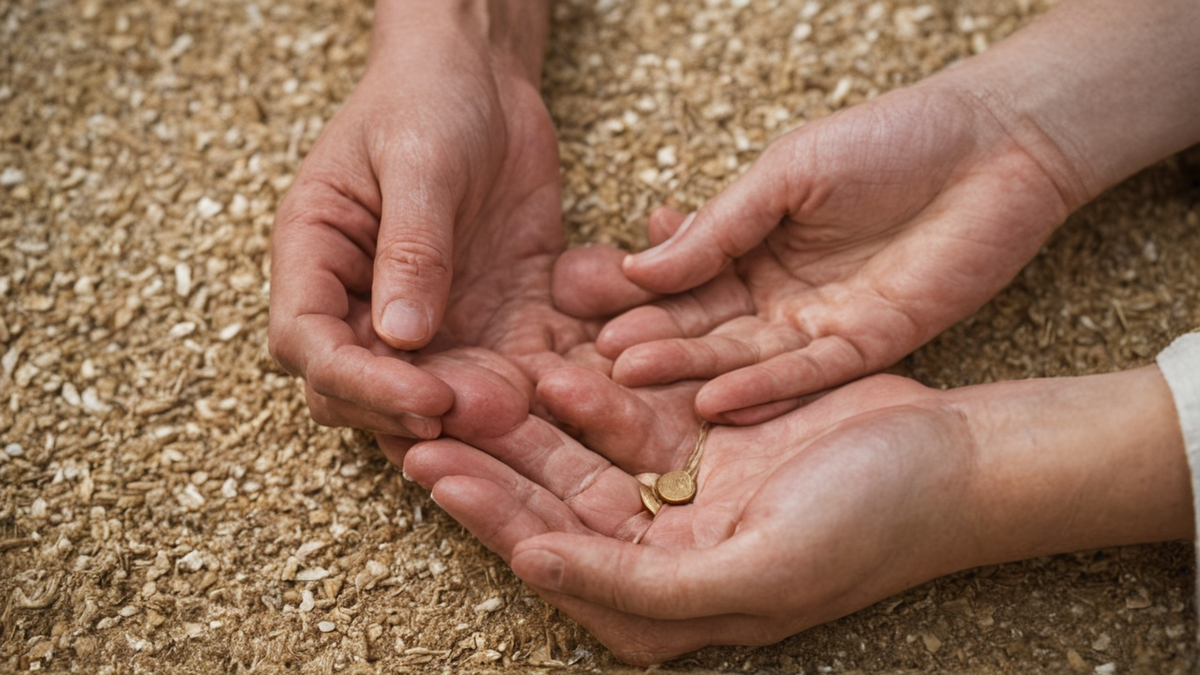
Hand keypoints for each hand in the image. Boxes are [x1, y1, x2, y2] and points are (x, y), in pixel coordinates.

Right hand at [269, 3, 599, 438]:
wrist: (482, 78)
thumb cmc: (427, 97)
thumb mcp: (417, 159)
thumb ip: (410, 246)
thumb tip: (400, 337)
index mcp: (316, 258)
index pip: (312, 348)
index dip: (363, 387)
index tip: (426, 399)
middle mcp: (361, 303)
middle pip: (367, 393)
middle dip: (422, 415)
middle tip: (490, 414)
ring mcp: (425, 320)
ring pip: (436, 397)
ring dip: (478, 415)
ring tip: (529, 408)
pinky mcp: (486, 321)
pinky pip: (504, 369)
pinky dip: (531, 387)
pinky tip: (567, 385)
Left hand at [403, 365, 1188, 664]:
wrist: (959, 460)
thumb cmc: (873, 526)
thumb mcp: (759, 571)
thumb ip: (640, 587)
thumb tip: (535, 567)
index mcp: (666, 607)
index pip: (553, 557)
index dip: (490, 514)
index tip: (430, 466)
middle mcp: (663, 554)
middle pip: (552, 505)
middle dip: (489, 463)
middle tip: (421, 417)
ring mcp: (682, 493)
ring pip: (581, 455)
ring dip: (528, 423)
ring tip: (471, 383)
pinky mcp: (702, 440)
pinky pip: (629, 413)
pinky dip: (592, 391)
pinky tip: (555, 363)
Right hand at [555, 82, 1080, 424]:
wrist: (995, 146)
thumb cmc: (888, 140)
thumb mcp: (786, 172)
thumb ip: (720, 225)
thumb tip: (643, 263)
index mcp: (752, 243)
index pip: (682, 277)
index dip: (634, 295)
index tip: (581, 312)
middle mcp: (778, 292)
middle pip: (704, 325)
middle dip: (651, 341)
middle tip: (595, 361)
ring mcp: (820, 323)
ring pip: (744, 356)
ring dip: (691, 371)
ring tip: (633, 380)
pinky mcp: (868, 347)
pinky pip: (807, 377)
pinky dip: (763, 391)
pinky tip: (714, 403)